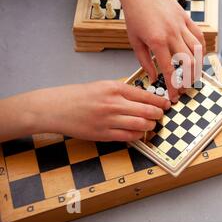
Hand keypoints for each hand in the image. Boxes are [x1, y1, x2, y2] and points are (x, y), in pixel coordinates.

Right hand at [0, 81, 170, 142]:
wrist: (55, 108)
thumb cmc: (78, 96)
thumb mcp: (103, 85)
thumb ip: (123, 91)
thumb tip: (144, 98)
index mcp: (115, 88)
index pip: (146, 95)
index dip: (160, 101)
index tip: (166, 104)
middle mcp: (113, 103)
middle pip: (148, 110)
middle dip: (158, 114)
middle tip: (161, 115)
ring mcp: (109, 120)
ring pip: (141, 124)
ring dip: (150, 125)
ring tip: (151, 124)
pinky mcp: (103, 134)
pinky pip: (128, 136)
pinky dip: (138, 135)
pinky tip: (139, 132)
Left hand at [121, 0, 205, 102]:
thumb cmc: (134, 14)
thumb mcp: (135, 40)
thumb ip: (145, 61)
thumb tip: (153, 78)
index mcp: (157, 41)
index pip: (170, 70)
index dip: (173, 86)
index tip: (173, 97)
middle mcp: (172, 33)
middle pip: (188, 63)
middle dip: (188, 80)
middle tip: (184, 88)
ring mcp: (182, 25)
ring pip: (197, 51)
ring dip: (198, 66)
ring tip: (193, 76)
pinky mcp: (186, 18)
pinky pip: (199, 36)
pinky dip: (201, 49)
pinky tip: (198, 57)